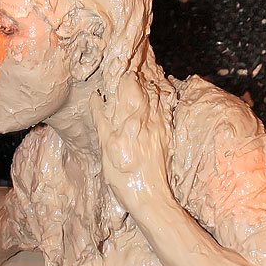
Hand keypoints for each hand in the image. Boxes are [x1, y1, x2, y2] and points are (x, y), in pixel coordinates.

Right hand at [91, 72, 170, 213]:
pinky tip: (154, 99)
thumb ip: (103, 121)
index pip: (128, 84)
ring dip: (148, 86)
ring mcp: (160, 126)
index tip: (116, 68)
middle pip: (145, 85)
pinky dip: (160, 100)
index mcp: (131, 119)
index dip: (123, 73)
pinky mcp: (167, 134)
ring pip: (157, 95)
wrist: (150, 197)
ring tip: (138, 83)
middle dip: (136, 76)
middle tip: (126, 72)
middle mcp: (148, 118)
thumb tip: (98, 98)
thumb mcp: (107, 149)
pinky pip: (165, 109)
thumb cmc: (124, 177)